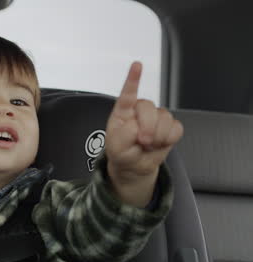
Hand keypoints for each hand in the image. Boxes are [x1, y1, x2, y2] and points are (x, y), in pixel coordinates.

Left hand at [105, 62, 182, 206]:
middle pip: (149, 107)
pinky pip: (176, 128)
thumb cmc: (122, 152)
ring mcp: (156, 117)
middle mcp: (140, 110)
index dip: (133, 78)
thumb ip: (125, 134)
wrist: (135, 166)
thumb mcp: (115, 146)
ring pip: (165, 118)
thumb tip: (139, 126)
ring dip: (158, 136)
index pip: (128, 93)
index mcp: (123, 111)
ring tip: (148, 144)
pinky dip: (168, 139)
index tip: (136, 65)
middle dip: (147, 127)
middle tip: (142, 141)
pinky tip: (159, 143)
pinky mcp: (170, 126)